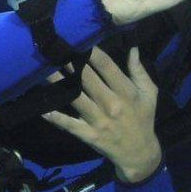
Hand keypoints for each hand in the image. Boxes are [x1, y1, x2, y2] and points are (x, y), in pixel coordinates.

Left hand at [41, 46, 161, 182]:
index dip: (92, 52)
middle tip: (54, 47)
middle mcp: (111, 103)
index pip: (107, 66)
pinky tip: (41, 108)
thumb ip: (139, 71)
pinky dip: (55, 117)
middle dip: (70, 62)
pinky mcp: (88, 134)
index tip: (78, 38)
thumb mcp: (149, 94)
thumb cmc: (143, 118)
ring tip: (43, 68)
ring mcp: (98, 120)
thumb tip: (132, 48)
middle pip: (86, 78)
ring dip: (58, 82)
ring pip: (74, 97)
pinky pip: (69, 124)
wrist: (139, 153)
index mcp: (126, 91)